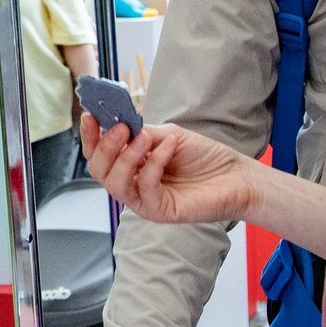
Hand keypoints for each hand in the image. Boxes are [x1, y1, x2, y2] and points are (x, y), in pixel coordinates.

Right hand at [79, 116, 259, 228]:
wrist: (235, 176)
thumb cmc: (204, 157)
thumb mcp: (169, 136)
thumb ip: (142, 133)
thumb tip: (117, 122)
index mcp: (131, 164)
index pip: (99, 153)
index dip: (91, 136)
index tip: (90, 115)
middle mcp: (132, 183)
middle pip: (99, 170)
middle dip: (105, 147)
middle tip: (120, 128)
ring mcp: (143, 199)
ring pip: (114, 184)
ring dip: (125, 157)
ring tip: (142, 137)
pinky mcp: (158, 211)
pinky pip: (145, 188)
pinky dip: (154, 164)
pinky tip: (168, 147)